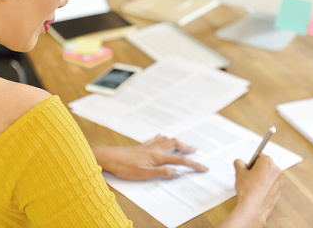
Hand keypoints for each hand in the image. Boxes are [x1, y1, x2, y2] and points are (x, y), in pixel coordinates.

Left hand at [92, 135, 207, 180]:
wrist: (109, 157)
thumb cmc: (125, 167)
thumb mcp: (144, 174)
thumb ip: (162, 173)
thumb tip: (177, 173)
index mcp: (158, 157)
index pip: (180, 160)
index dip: (193, 164)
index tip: (203, 168)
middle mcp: (155, 149)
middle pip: (175, 144)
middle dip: (187, 148)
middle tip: (195, 151)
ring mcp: (148, 146)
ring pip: (167, 140)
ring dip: (177, 142)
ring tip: (183, 145)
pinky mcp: (141, 146)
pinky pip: (156, 139)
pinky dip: (163, 139)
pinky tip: (162, 138)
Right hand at [232, 155, 283, 225]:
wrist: (253, 208)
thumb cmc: (248, 190)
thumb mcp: (239, 173)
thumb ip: (239, 164)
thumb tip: (239, 162)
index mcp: (267, 162)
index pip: (258, 157)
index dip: (251, 163)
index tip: (247, 168)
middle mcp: (276, 170)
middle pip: (265, 166)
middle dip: (257, 170)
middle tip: (248, 177)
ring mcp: (278, 182)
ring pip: (268, 176)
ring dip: (261, 179)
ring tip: (251, 185)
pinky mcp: (278, 192)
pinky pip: (270, 186)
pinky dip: (265, 187)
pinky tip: (256, 192)